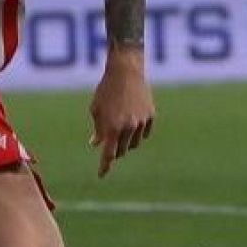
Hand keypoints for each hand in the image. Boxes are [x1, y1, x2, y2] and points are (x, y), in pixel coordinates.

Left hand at [88, 50, 154, 176]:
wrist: (126, 71)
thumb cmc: (106, 89)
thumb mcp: (96, 109)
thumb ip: (98, 129)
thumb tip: (96, 144)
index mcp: (111, 127)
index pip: (108, 154)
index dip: (104, 167)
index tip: (101, 175)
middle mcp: (128, 127)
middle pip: (121, 151)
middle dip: (114, 150)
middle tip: (110, 144)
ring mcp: (141, 122)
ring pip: (134, 144)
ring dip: (126, 142)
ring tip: (120, 131)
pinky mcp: (150, 116)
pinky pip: (144, 133)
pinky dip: (137, 134)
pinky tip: (132, 126)